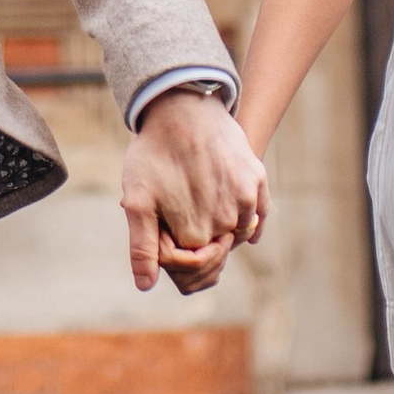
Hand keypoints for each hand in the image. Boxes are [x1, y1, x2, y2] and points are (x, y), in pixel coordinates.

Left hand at [121, 89, 268, 296]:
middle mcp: (226, 223)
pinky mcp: (256, 180)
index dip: (172, 252)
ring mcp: (245, 201)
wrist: (180, 106)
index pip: (191, 265)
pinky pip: (256, 215)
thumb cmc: (153, 154)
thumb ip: (142, 247)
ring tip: (198, 202)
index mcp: (196, 233)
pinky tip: (231, 214)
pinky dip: (246, 220)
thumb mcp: (136, 201)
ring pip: (236, 234)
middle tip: (177, 210)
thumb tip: (147, 286)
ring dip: (221, 230)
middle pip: (216, 251)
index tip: (162, 228)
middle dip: (197, 243)